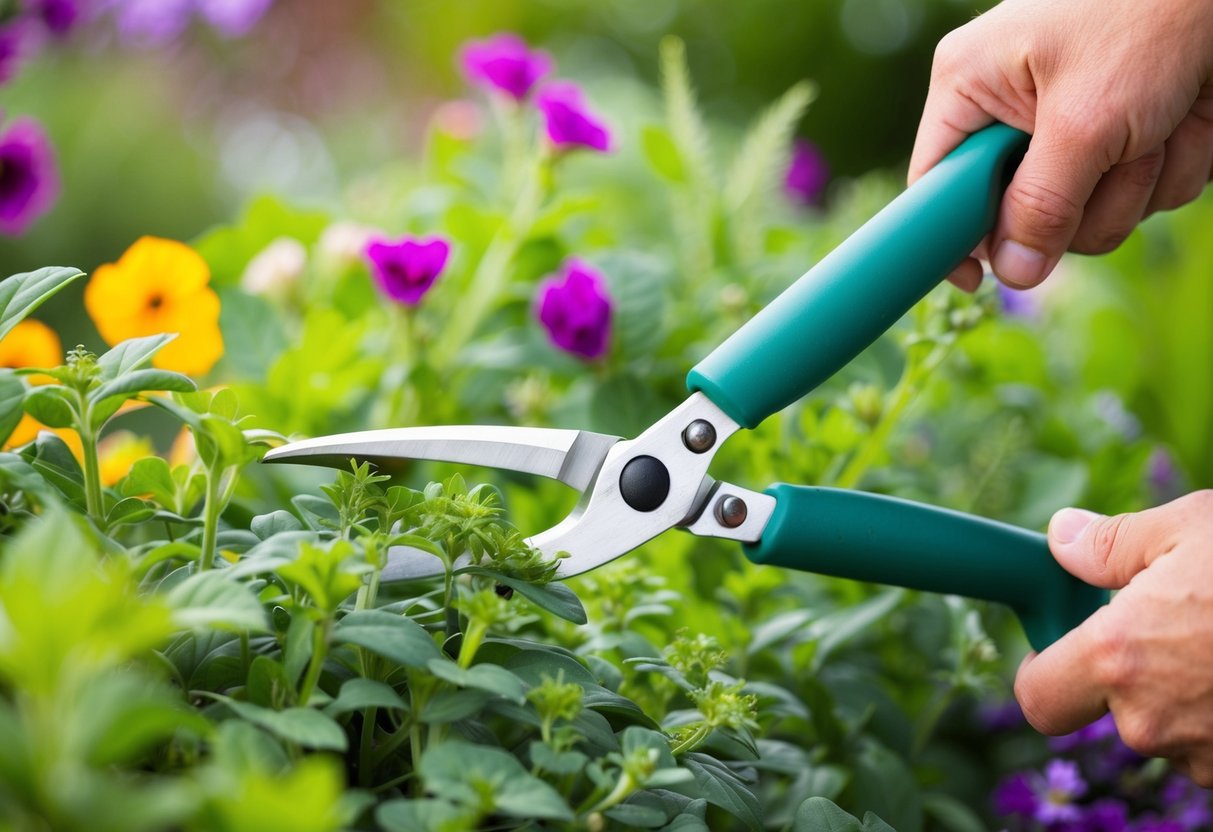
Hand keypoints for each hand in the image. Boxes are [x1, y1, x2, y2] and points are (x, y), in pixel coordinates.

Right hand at [911, 0, 1212, 290]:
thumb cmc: (1148, 14)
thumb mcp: (1085, 120)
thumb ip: (1042, 205)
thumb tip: (1013, 275)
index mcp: (973, 85)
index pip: (935, 184)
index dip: (952, 237)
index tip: (977, 282)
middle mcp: (1014, 108)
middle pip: (1021, 213)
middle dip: (1082, 203)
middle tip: (1114, 158)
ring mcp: (1073, 126)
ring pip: (1090, 213)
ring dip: (1140, 184)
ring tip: (1163, 121)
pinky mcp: (1127, 136)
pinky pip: (1140, 195)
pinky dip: (1174, 168)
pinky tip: (1187, 118)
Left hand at [1015, 491, 1212, 783]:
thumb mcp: (1190, 527)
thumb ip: (1110, 543)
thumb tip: (1062, 538)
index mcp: (1118, 657)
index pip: (1039, 698)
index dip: (1043, 671)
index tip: (1060, 644)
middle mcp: (1153, 720)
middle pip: (1109, 710)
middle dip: (1124, 674)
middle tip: (1161, 626)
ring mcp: (1207, 754)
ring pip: (1168, 727)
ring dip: (1182, 691)